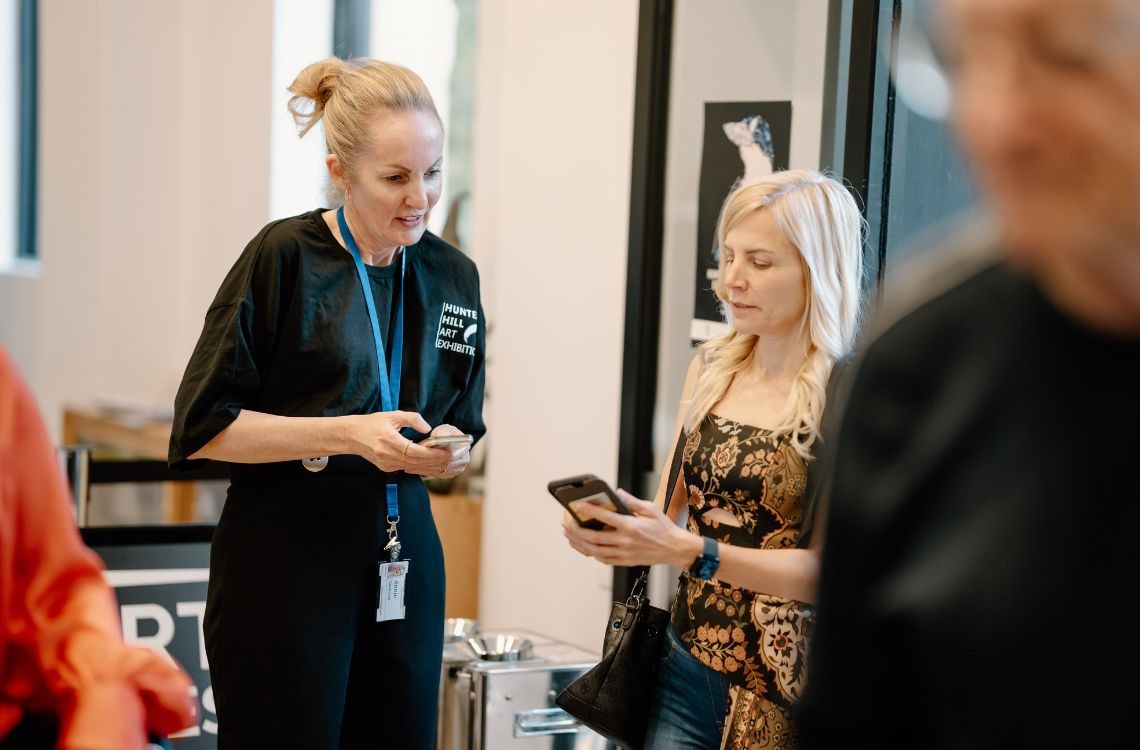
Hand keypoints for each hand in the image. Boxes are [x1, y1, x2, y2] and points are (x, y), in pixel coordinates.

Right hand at [346, 411, 449, 473]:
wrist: (351, 436)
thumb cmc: (372, 423)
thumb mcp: (392, 415)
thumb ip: (412, 419)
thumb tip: (428, 428)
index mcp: (388, 440)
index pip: (414, 451)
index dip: (431, 453)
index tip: (445, 451)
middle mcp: (386, 455)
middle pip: (416, 462)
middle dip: (435, 461)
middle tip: (451, 457)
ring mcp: (386, 464)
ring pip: (412, 468)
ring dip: (430, 465)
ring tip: (445, 461)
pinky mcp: (386, 468)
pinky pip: (406, 468)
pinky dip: (420, 466)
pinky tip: (431, 463)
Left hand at [409, 424, 471, 478]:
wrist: (448, 441)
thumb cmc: (446, 433)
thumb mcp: (445, 429)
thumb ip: (443, 431)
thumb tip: (439, 437)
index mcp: (464, 448)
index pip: (449, 454)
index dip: (434, 454)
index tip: (419, 451)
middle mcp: (462, 462)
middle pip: (441, 464)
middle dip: (424, 462)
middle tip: (409, 460)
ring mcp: (455, 470)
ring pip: (436, 470)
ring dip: (421, 468)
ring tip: (406, 464)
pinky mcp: (447, 475)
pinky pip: (433, 474)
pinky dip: (421, 471)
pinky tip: (410, 468)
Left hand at [561, 489, 701, 567]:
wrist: (675, 549)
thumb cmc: (664, 528)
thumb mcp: (650, 509)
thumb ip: (632, 501)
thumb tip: (617, 493)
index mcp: (631, 526)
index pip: (605, 517)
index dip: (589, 510)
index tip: (577, 505)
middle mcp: (625, 542)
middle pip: (593, 537)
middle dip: (575, 529)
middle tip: (566, 521)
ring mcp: (623, 554)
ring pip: (594, 550)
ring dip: (578, 542)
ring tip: (569, 533)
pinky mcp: (624, 562)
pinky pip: (602, 559)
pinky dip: (590, 552)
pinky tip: (584, 545)